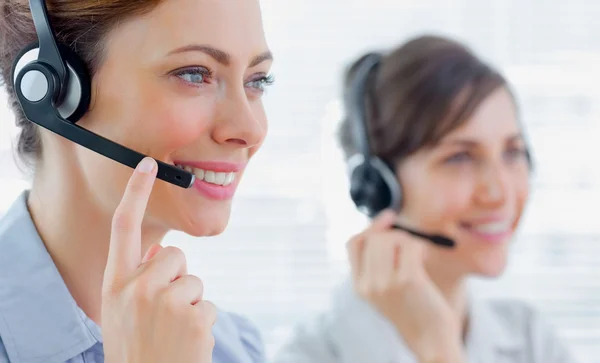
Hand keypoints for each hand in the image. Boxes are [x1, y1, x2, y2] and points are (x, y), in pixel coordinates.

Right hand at [101, 157, 215, 362]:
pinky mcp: (195, 316)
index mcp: (116, 283)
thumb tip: (159, 254)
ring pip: (195, 281)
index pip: (124, 227)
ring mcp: (167, 301)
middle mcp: (138, 287)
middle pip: (175, 255)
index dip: (135, 193)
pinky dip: (202, 323)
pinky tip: (186, 342)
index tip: (147, 164)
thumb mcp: (119, 312)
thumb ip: (134, 280)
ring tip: (172, 331)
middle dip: (176, 277)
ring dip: (190, 303)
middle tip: (163, 313)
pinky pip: (208, 305)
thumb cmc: (135, 348)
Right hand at [347, 210, 464, 361]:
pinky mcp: (408, 280)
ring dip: (408, 239)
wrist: (430, 339)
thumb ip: (380, 261)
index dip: (370, 227)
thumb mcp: (386, 287)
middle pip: (374, 238)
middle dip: (395, 234)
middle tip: (411, 243)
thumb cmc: (414, 309)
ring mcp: (386, 283)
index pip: (353, 243)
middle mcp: (368, 285)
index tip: (388, 219)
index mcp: (359, 286)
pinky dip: (420, 246)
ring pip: (391, 239)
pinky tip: (424, 256)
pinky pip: (411, 246)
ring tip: (418, 254)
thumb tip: (387, 219)